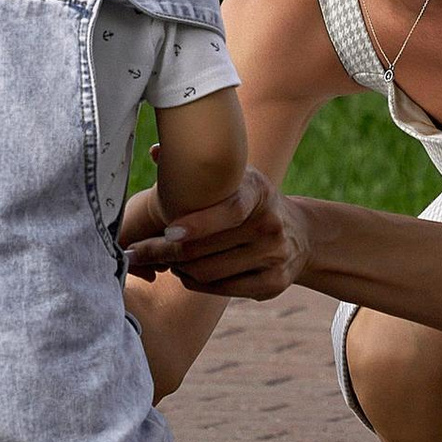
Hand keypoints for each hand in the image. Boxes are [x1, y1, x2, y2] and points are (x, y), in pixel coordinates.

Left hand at [121, 166, 307, 299]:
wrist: (300, 233)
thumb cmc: (250, 201)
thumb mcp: (236, 177)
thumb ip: (199, 167)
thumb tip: (154, 151)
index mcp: (259, 193)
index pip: (229, 210)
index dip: (197, 224)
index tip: (169, 230)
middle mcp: (270, 225)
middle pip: (205, 250)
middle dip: (164, 252)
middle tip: (140, 250)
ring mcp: (274, 257)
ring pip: (208, 273)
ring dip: (177, 268)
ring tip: (163, 259)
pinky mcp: (273, 284)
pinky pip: (221, 289)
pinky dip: (195, 283)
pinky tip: (184, 273)